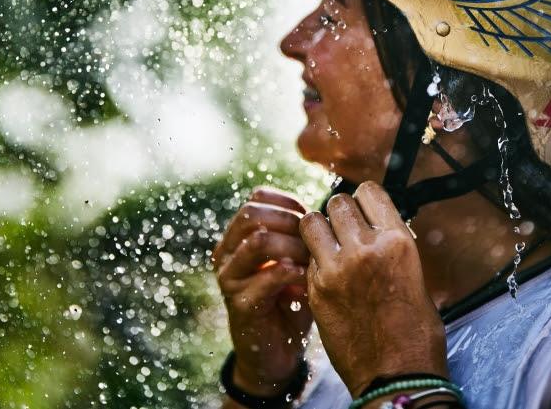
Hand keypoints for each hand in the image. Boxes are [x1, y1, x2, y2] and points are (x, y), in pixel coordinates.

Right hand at [213, 187, 312, 396]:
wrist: (276, 353)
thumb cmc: (292, 301)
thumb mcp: (295, 260)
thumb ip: (300, 235)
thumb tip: (324, 210)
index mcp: (238, 237)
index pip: (257, 198)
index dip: (289, 203)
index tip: (312, 220)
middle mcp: (226, 253)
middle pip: (251, 213)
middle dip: (290, 222)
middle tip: (315, 241)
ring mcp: (229, 279)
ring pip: (257, 240)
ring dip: (292, 247)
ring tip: (312, 261)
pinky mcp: (240, 304)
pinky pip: (267, 278)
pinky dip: (294, 275)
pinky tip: (309, 283)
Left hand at [299, 181, 447, 396]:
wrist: (396, 375)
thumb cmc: (415, 331)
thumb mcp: (415, 277)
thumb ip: (391, 246)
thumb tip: (377, 226)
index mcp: (397, 242)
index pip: (368, 191)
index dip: (363, 198)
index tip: (363, 209)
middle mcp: (366, 249)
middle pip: (337, 202)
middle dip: (340, 212)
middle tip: (344, 229)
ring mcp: (336, 268)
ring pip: (311, 221)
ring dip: (318, 228)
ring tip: (327, 243)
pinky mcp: (316, 288)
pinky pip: (307, 256)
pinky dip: (313, 259)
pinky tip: (325, 273)